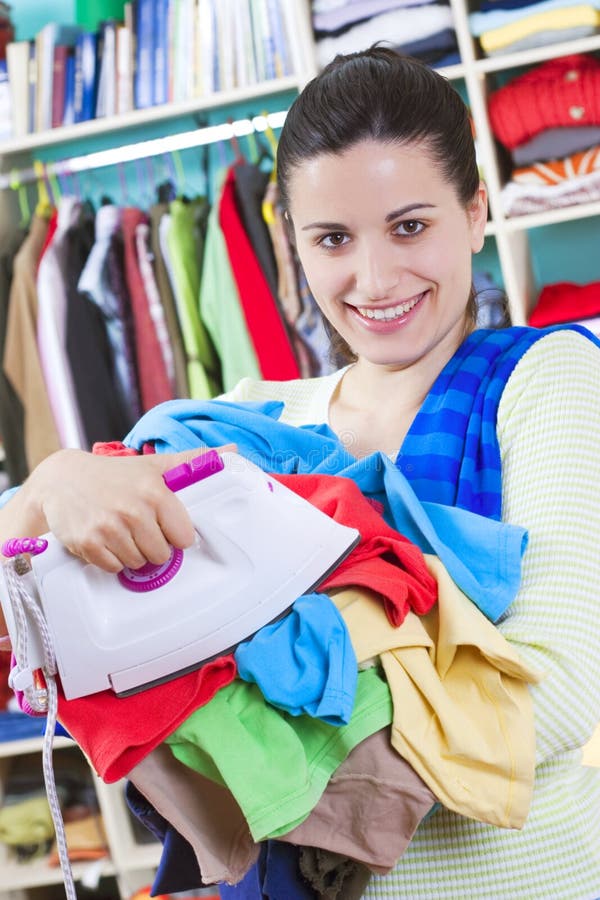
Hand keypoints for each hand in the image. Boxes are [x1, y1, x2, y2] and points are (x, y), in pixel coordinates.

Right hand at [21, 444, 236, 572]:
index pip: (184, 538)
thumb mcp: (155, 465)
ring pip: (138, 564)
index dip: (176, 534)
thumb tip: (233, 450)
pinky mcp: (88, 544)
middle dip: (153, 546)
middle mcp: (133, 511)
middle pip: (161, 555)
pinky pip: (113, 568)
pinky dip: (111, 560)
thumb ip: (194, 461)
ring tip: (122, 532)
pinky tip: (106, 540)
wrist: (63, 479)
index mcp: (155, 492)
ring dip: (132, 553)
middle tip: (140, 528)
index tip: (165, 525)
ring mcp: (108, 529)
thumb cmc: (116, 474)